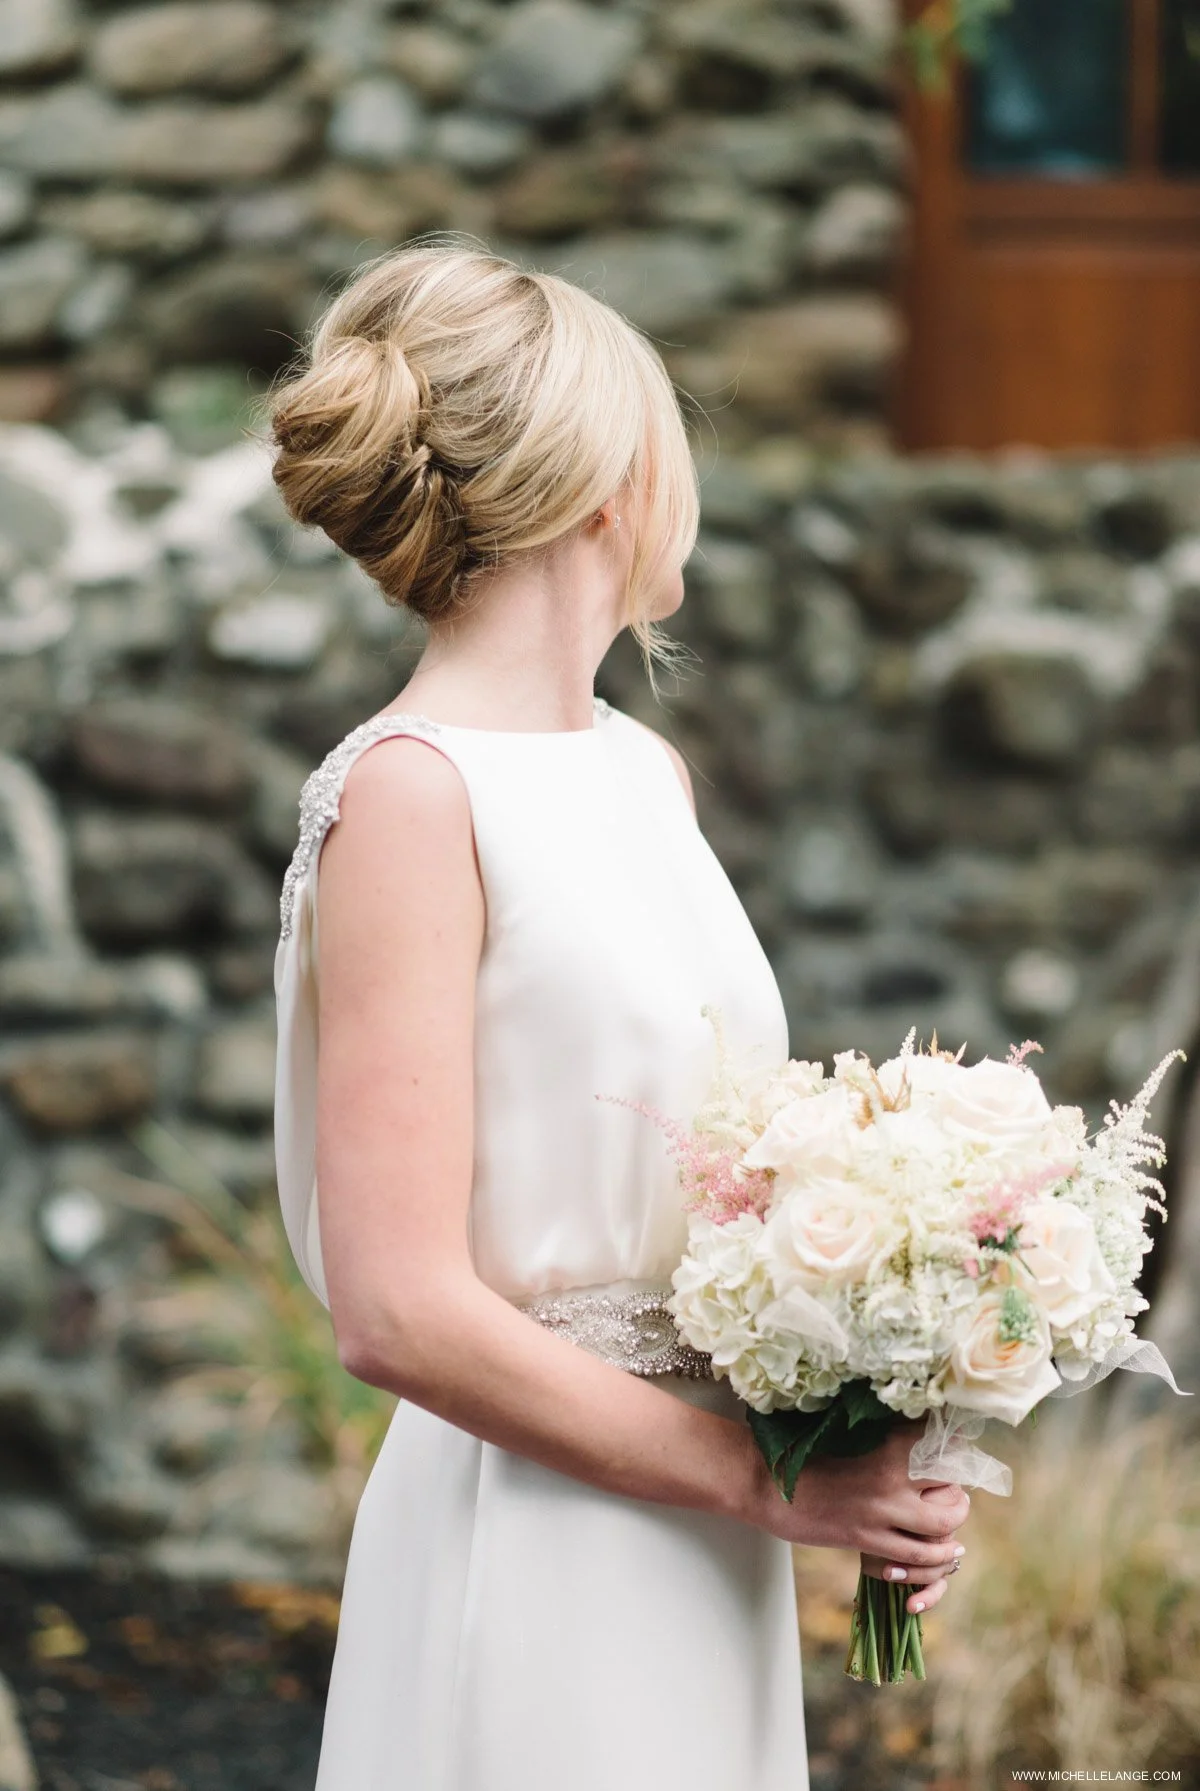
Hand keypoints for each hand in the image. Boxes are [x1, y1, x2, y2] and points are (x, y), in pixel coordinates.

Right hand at [753, 1421, 969, 1616]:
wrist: (769, 1484)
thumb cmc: (807, 1452)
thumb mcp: (851, 1434)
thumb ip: (889, 1436)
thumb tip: (925, 1431)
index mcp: (886, 1445)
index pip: (942, 1444)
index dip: (957, 1445)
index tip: (961, 1443)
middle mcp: (890, 1478)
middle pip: (951, 1488)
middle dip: (958, 1492)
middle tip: (953, 1491)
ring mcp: (880, 1513)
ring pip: (941, 1527)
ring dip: (952, 1526)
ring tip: (952, 1523)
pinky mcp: (868, 1541)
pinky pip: (916, 1555)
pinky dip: (935, 1557)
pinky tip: (941, 1552)